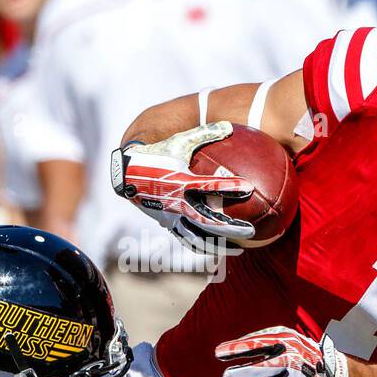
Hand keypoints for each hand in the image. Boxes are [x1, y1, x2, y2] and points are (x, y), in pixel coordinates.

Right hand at [111, 121, 255, 249]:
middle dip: (230, 228)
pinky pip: (187, 238)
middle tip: (251, 232)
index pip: (209, 186)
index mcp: (181, 181)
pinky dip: (203, 246)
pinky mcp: (167, 223)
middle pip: (207, 221)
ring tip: (238, 251)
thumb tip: (230, 126)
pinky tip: (217, 250)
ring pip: (198, 237)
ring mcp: (171, 216)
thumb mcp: (178, 141)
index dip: (229, 186)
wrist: (125, 173)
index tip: (249, 188)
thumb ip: (204, 133)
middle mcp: (177, 203)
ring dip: (219, 245)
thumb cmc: (155, 154)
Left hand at [216, 326, 348, 376]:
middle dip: (247, 373)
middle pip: (266, 368)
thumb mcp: (279, 334)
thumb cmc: (291, 347)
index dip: (238, 348)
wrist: (324, 364)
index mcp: (283, 343)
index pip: (258, 344)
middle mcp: (289, 362)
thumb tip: (225, 350)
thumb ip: (255, 339)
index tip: (218, 353)